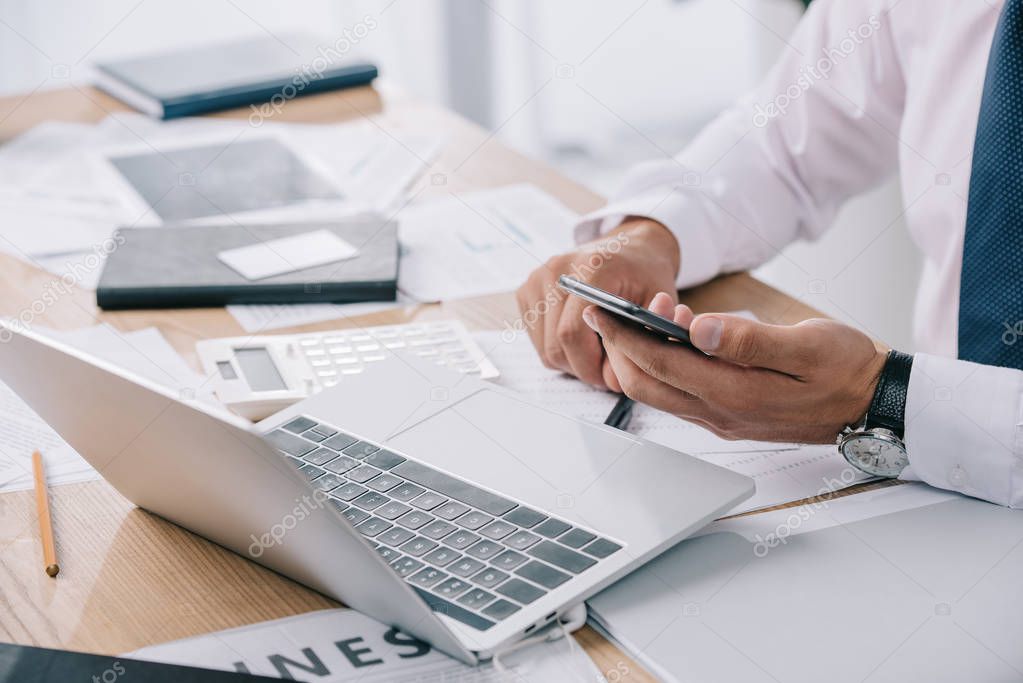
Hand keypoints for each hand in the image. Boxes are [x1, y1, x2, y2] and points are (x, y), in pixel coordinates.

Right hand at [515, 218, 679, 389]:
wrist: (629, 248)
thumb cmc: (645, 276)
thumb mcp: (656, 306)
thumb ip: (638, 342)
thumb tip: (613, 382)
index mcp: (590, 268)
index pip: (571, 332)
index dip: (590, 365)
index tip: (611, 377)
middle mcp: (556, 270)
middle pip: (556, 345)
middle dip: (582, 369)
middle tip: (606, 372)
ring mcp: (537, 279)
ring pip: (545, 348)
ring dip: (571, 362)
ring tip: (598, 353)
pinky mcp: (527, 291)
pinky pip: (538, 340)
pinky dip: (560, 350)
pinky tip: (583, 339)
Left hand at [582, 293, 887, 442]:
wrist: (874, 404)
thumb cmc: (845, 367)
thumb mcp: (806, 344)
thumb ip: (749, 340)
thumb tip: (698, 330)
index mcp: (736, 395)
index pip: (660, 366)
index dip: (625, 337)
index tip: (600, 312)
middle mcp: (721, 414)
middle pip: (647, 385)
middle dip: (619, 348)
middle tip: (605, 313)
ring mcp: (723, 419)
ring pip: (660, 392)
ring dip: (639, 357)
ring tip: (637, 319)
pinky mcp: (729, 415)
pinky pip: (679, 395)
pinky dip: (661, 368)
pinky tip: (668, 341)